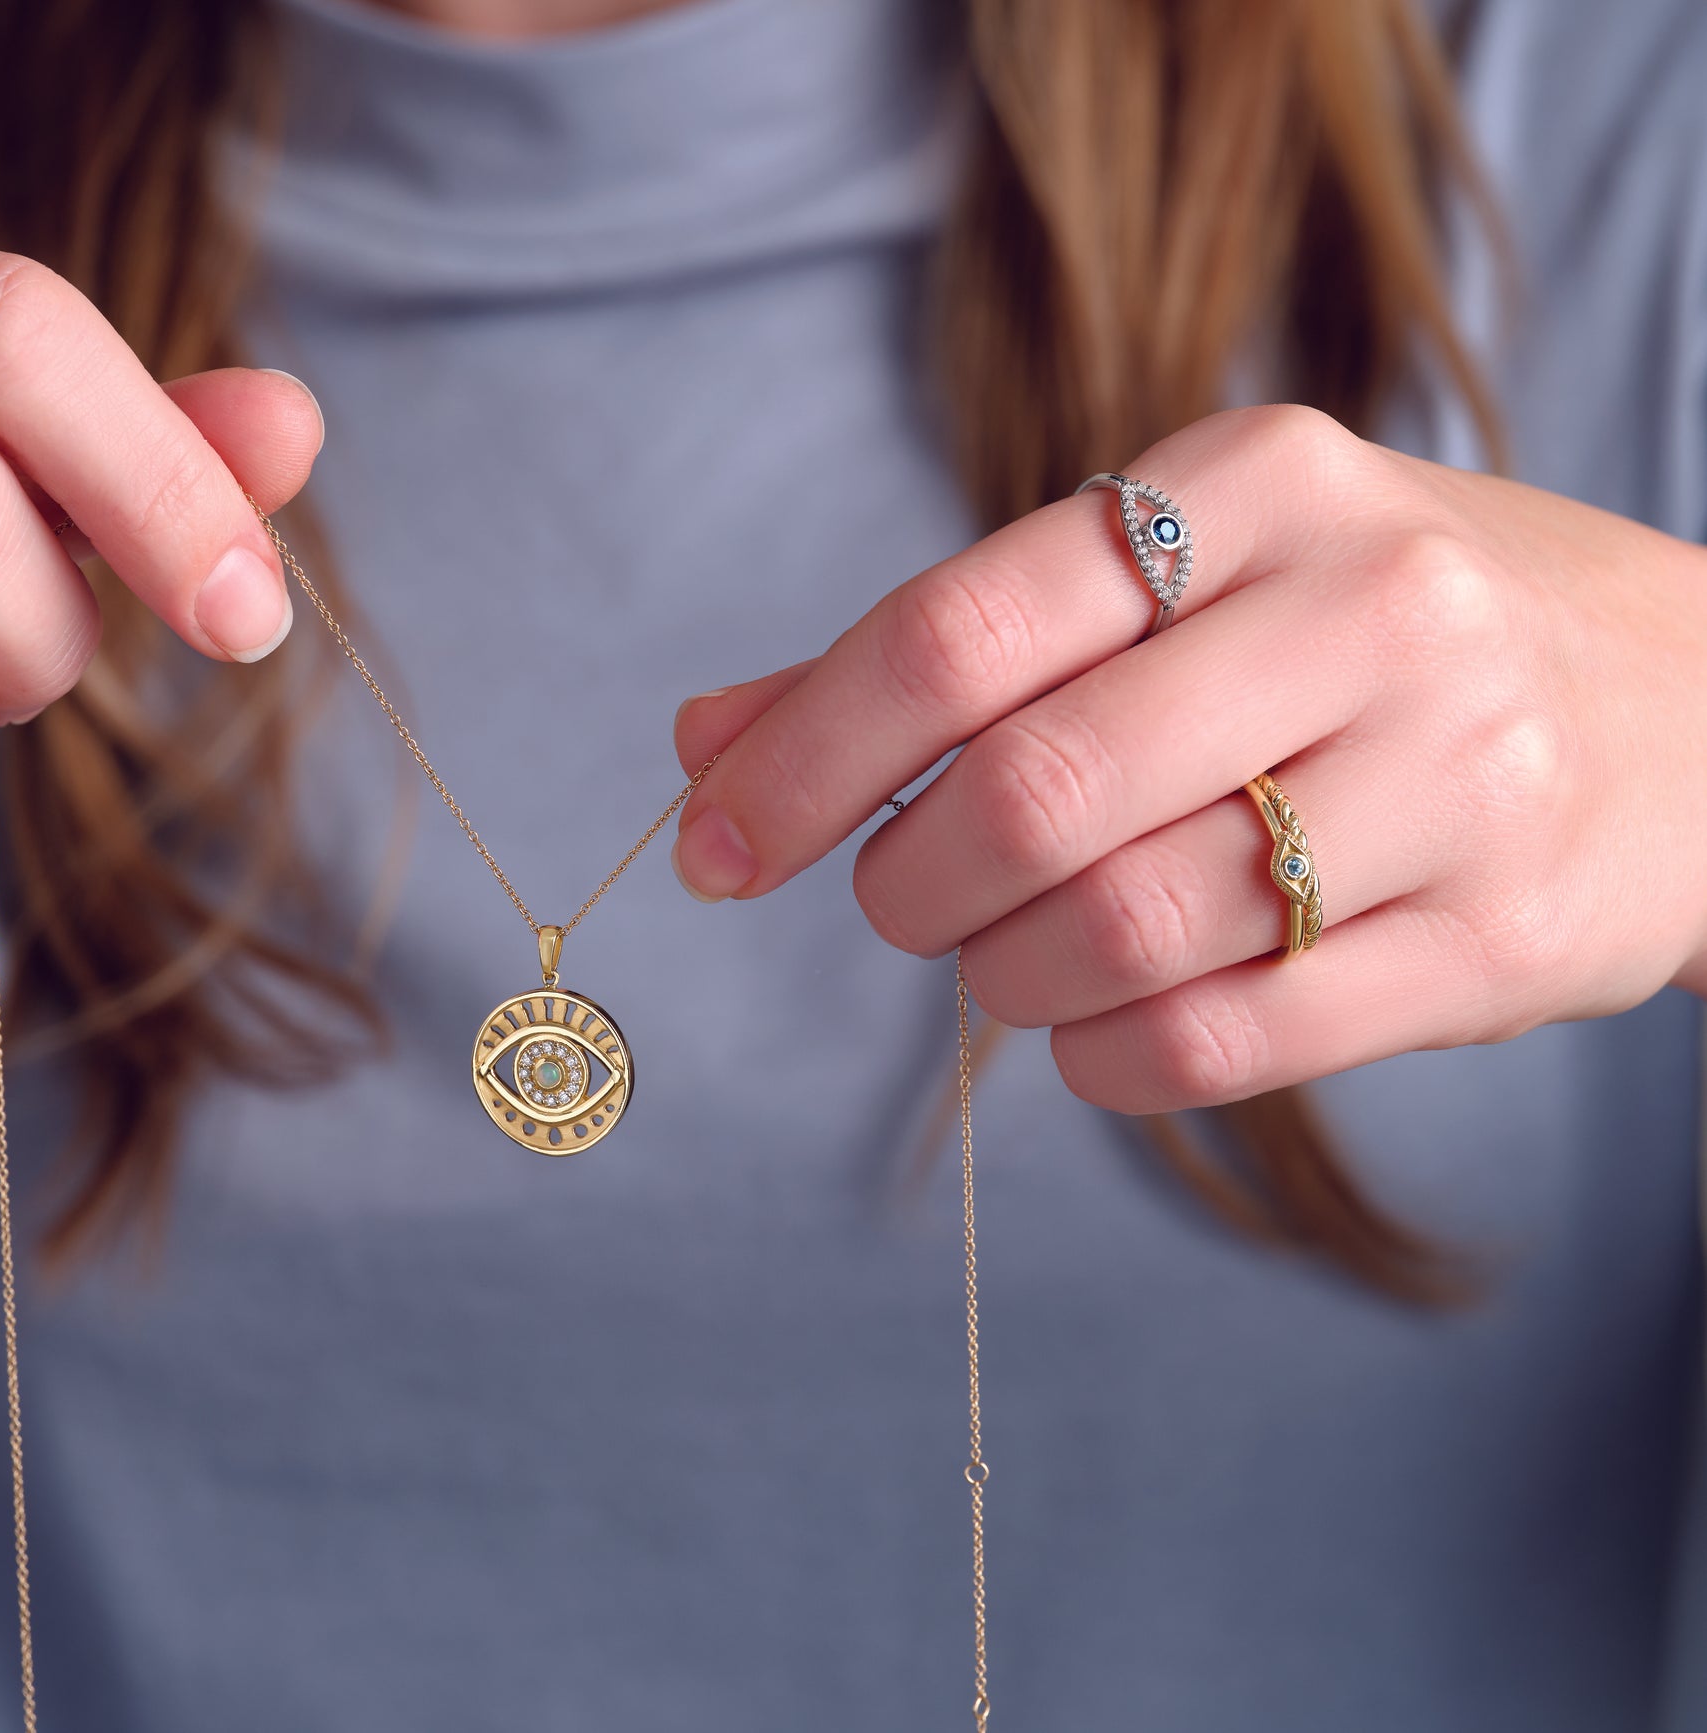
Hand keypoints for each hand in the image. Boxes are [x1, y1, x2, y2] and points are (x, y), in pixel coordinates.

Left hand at [672, 406, 1706, 1112]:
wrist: (1688, 709)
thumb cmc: (1356, 638)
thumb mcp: (1171, 585)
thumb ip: (938, 658)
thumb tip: (705, 742)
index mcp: (1254, 482)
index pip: (957, 630)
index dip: (800, 758)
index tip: (707, 849)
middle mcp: (1370, 605)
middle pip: (1031, 792)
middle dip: (908, 880)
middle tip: (902, 899)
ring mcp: (1454, 774)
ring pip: (1123, 927)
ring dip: (1006, 976)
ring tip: (1009, 958)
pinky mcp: (1503, 936)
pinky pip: (1229, 1036)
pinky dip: (1107, 1058)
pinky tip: (1090, 1033)